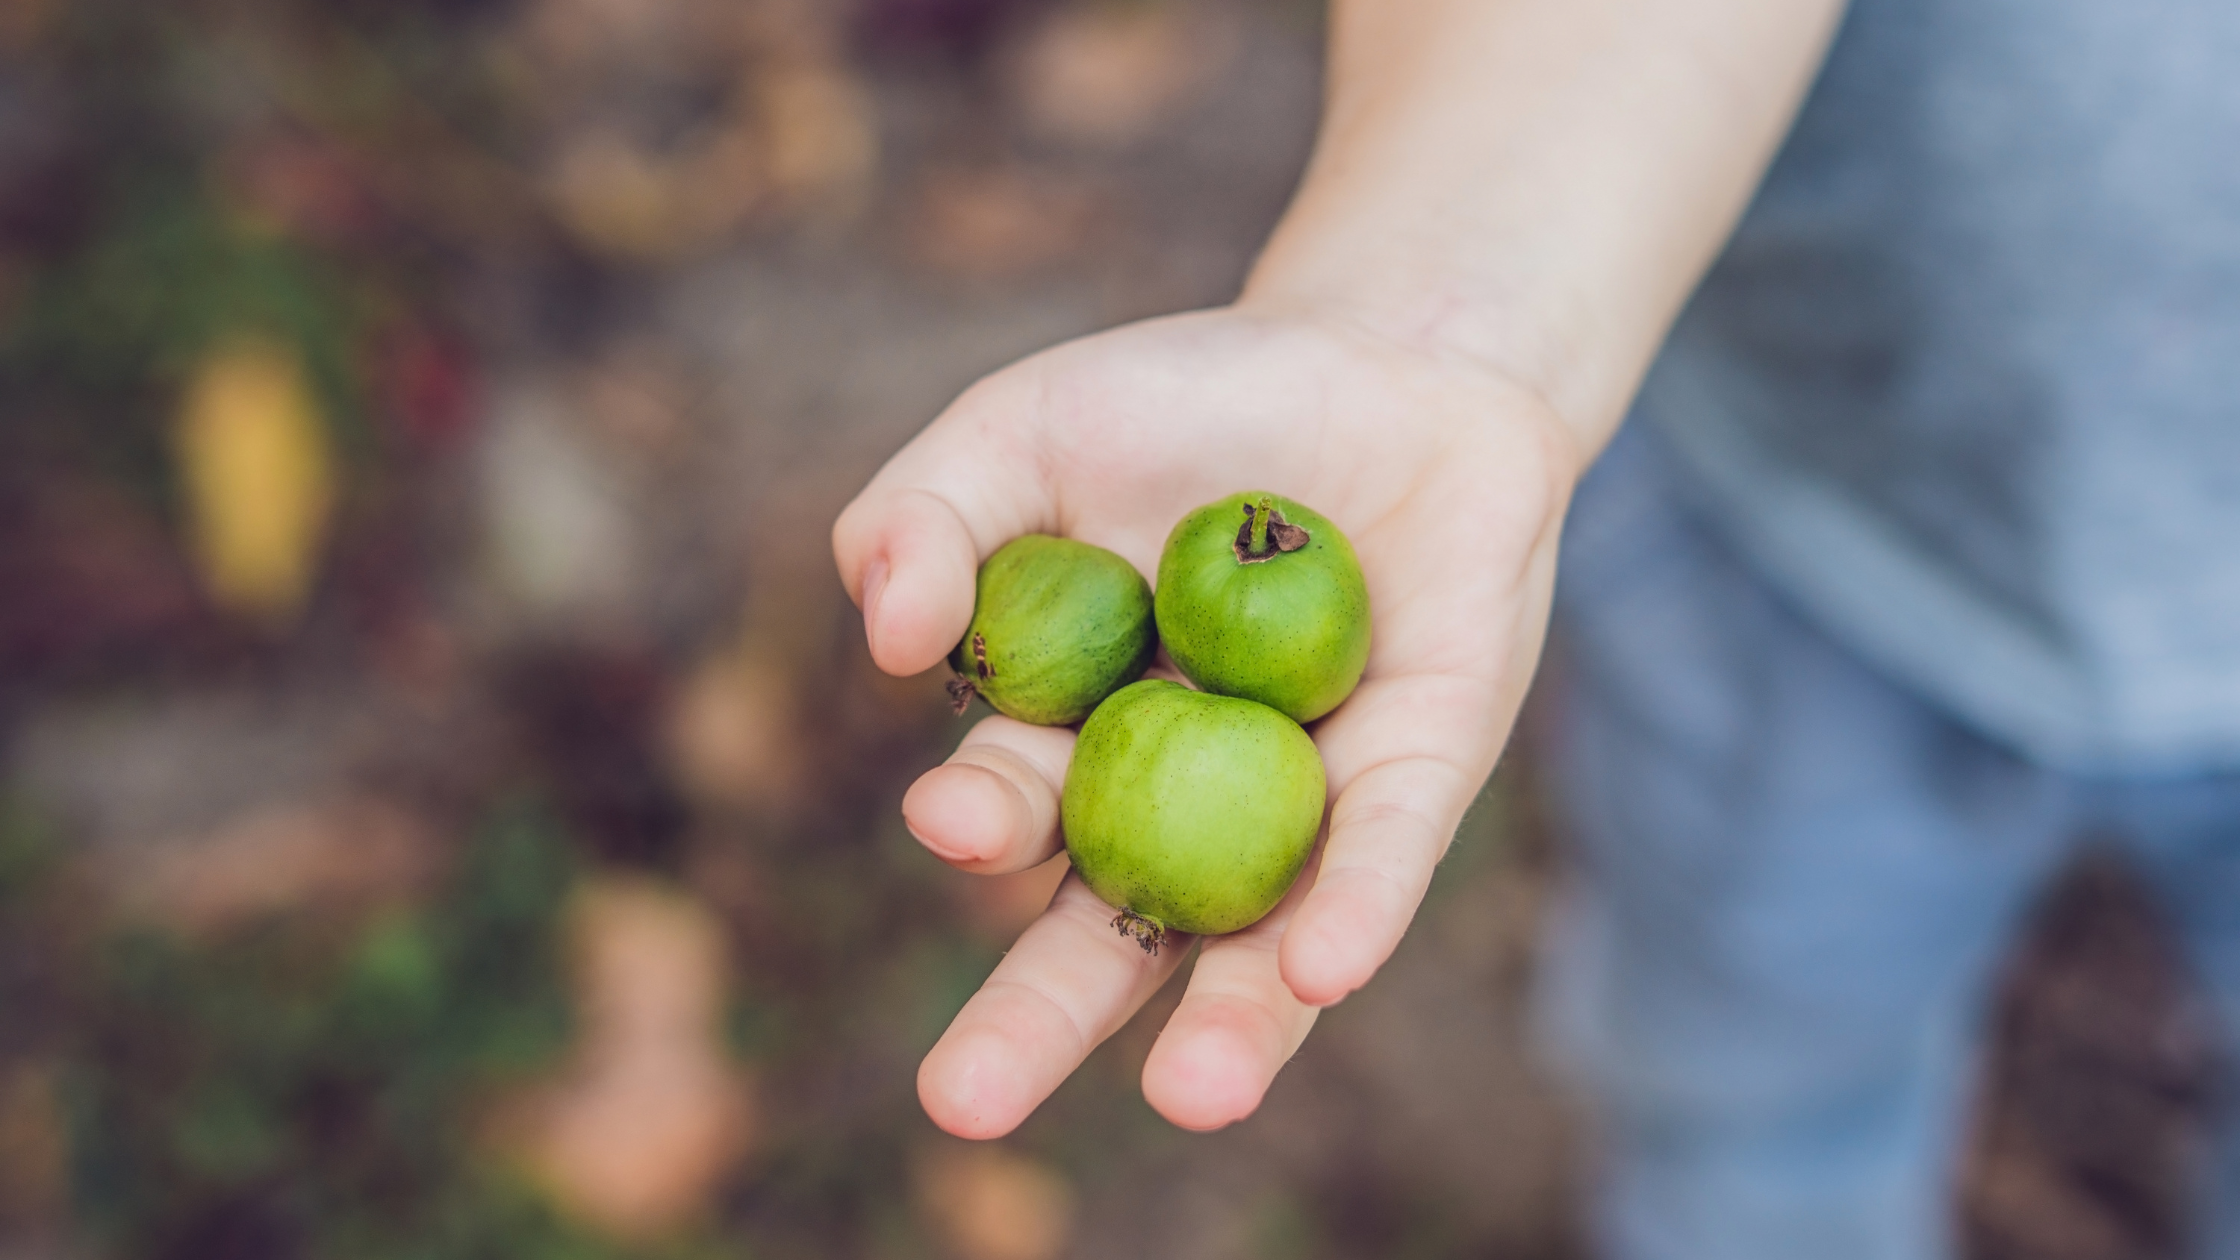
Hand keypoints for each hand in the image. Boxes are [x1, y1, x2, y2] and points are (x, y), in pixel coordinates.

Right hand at [832, 303, 1576, 1135]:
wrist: (1392, 354)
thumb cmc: (1189, 402)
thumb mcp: (1023, 431)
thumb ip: (921, 516)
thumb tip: (882, 637)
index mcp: (1070, 734)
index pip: (1013, 808)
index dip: (978, 820)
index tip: (956, 815)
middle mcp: (1183, 800)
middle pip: (1105, 932)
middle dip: (1035, 1021)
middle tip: (961, 1105)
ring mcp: (1303, 802)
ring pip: (1257, 941)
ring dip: (1228, 1025)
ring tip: (1192, 1096)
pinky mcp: (1423, 774)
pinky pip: (1383, 853)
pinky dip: (1354, 904)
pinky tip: (1323, 963)